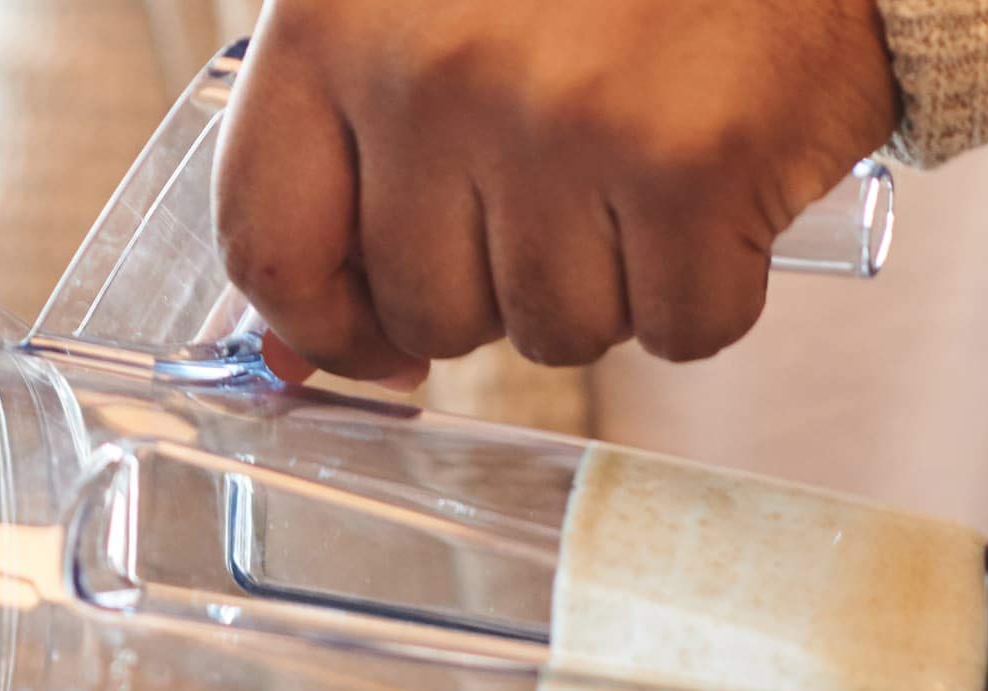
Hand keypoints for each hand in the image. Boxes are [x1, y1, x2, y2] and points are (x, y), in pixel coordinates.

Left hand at [213, 0, 897, 380]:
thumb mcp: (428, 3)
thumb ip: (340, 152)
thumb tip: (290, 357)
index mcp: (339, 12)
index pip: (269, 242)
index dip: (324, 320)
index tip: (371, 335)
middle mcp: (436, 70)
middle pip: (428, 312)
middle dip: (498, 283)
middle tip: (564, 182)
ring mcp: (565, 123)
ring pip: (554, 335)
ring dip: (609, 282)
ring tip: (644, 159)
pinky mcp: (691, 169)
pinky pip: (678, 328)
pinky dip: (710, 286)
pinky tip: (718, 186)